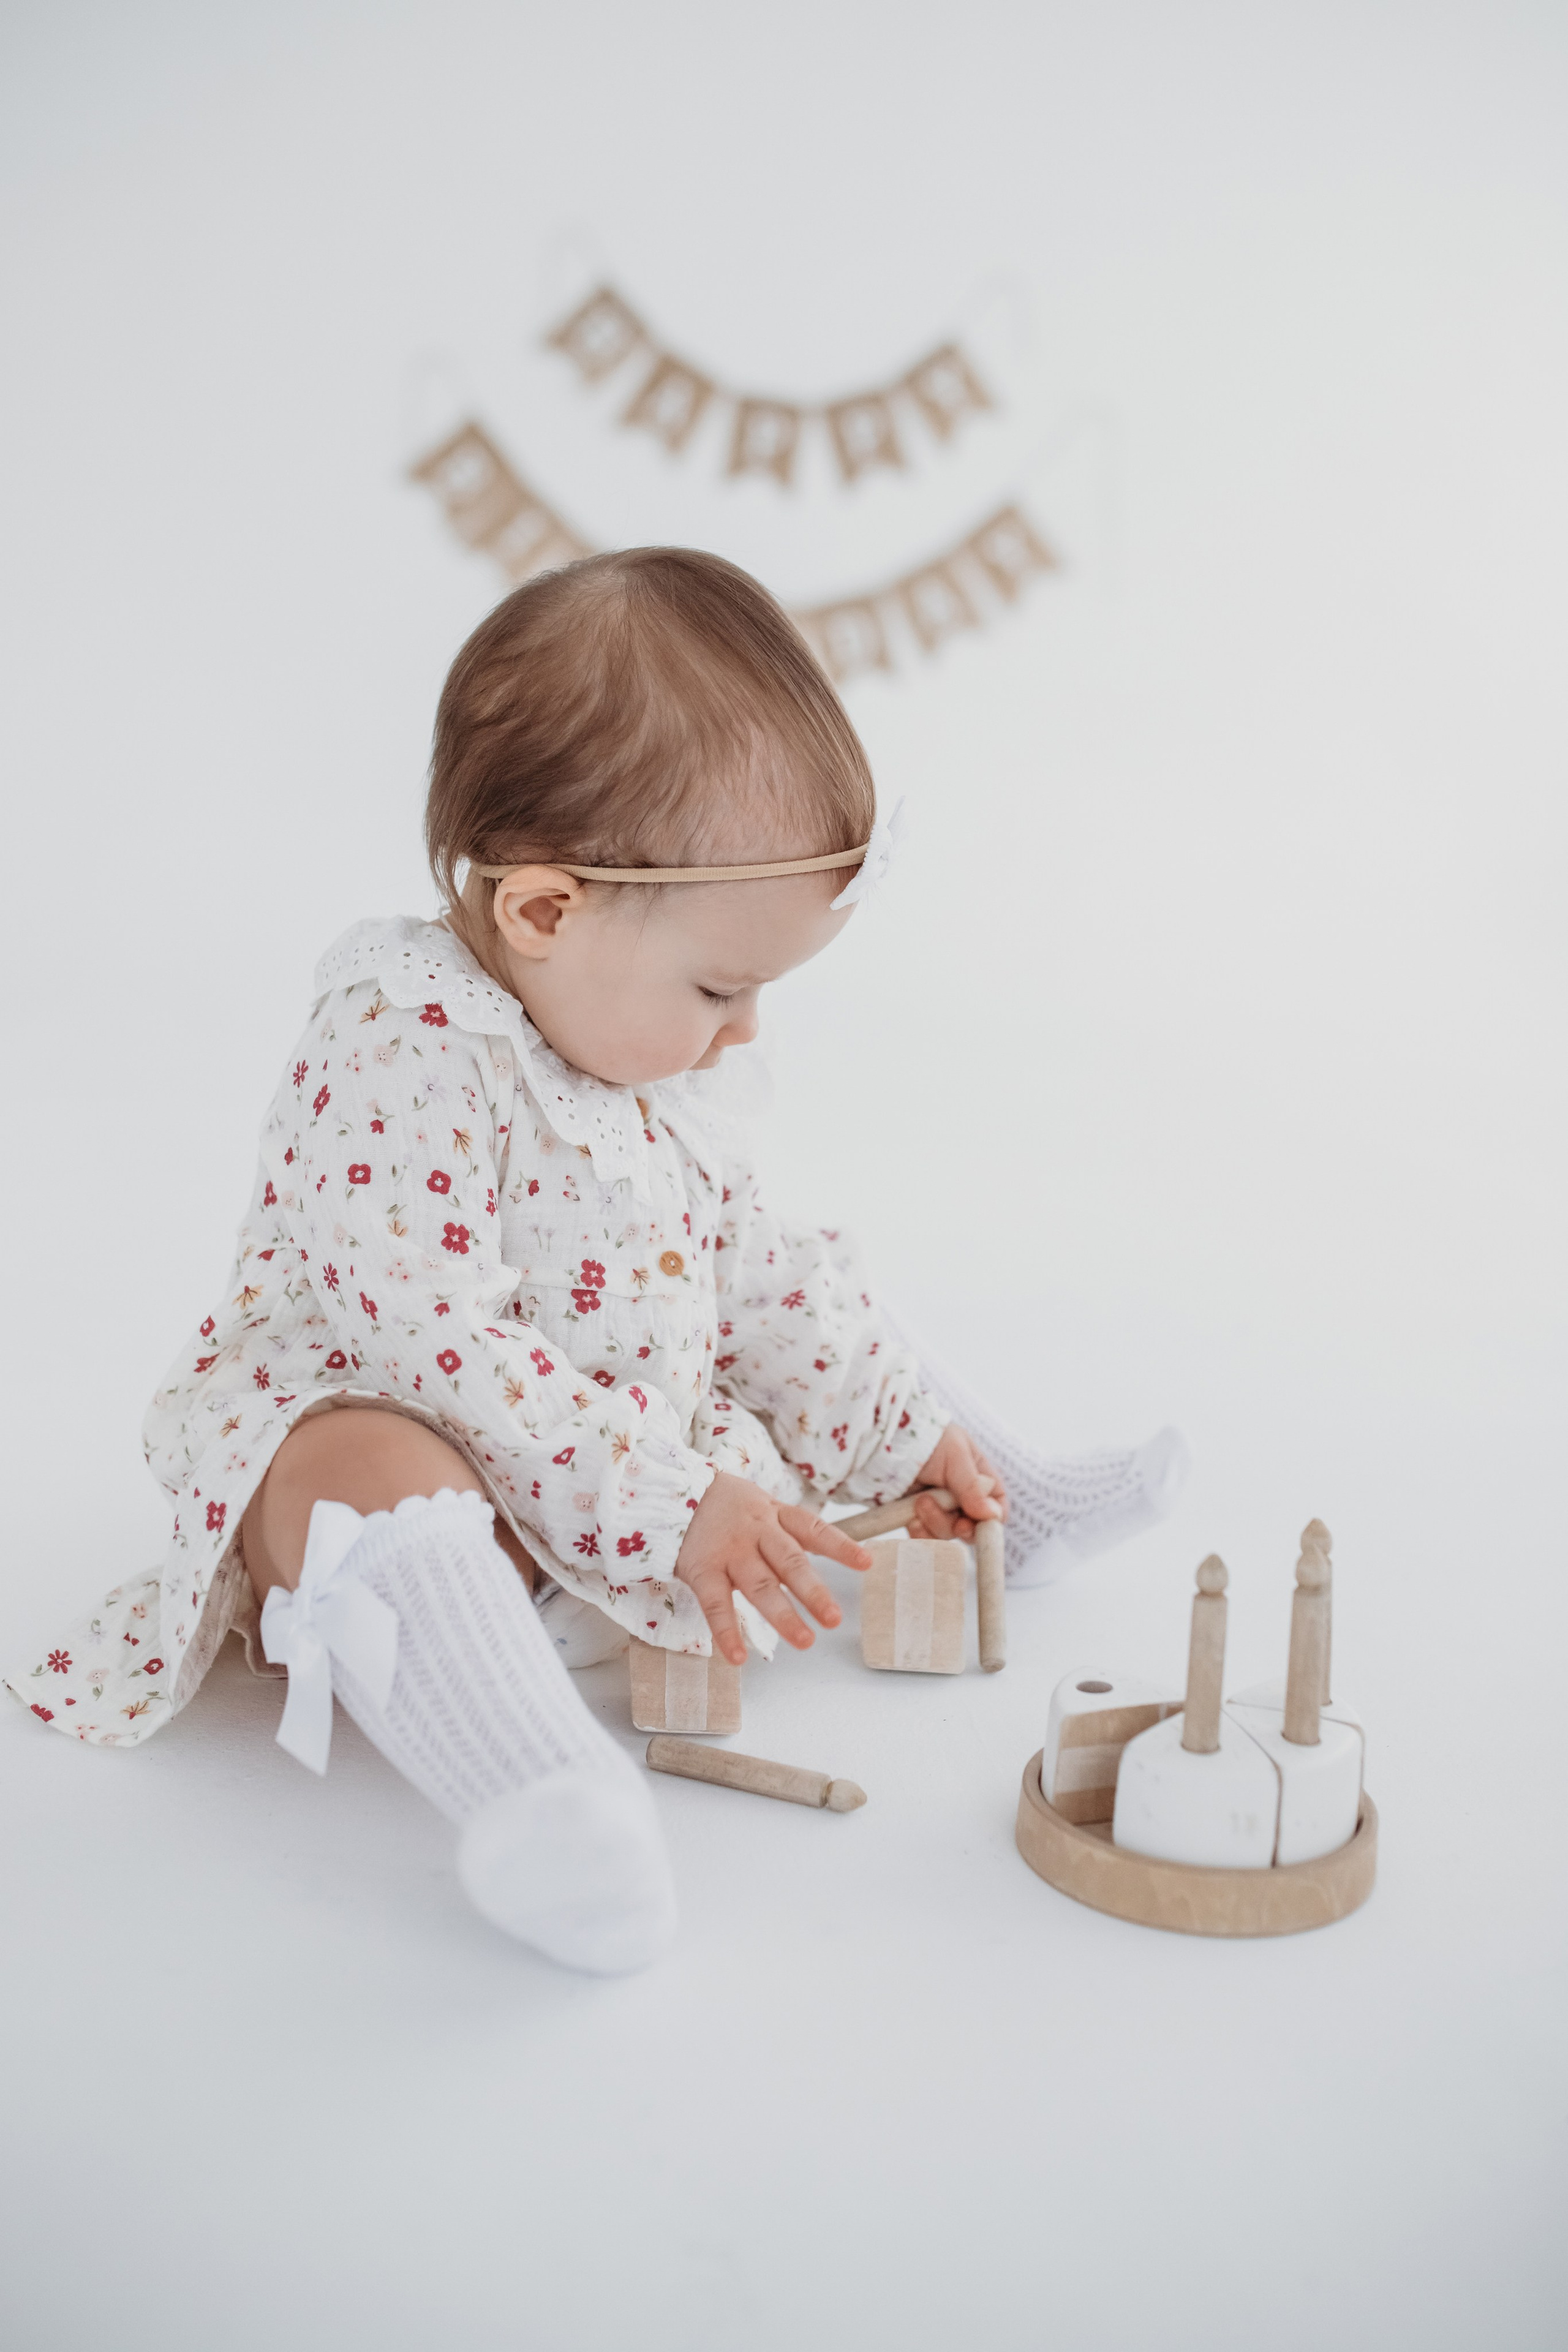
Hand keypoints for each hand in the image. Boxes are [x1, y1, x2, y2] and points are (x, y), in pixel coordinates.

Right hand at [676, 1472, 873, 1665]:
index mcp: (775, 1514)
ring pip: (759, 1585)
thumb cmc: (725, 1507)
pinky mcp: (702, 1569)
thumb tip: (828, 1556)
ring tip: (805, 1641)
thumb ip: (788, 1533)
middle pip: (790, 1562)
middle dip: (813, 1591)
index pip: (813, 1529)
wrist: (671, 1492)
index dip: (840, 1545)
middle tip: (834, 1619)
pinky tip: (738, 1658)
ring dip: (782, 1616)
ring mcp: (729, 1551)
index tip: (866, 1563)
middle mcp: (756, 1531)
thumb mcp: (761, 1507)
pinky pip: (715, 1605)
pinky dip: (727, 1632)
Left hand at [905, 1426, 1004, 1542]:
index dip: (992, 1519)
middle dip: (962, 1526)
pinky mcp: (916, 1516)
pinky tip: (911, 1517)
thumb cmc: (927, 1439)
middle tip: (957, 1523)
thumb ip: (973, 1487)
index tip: (982, 1524)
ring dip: (936, 1522)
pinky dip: (920, 1531)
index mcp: (977, 1476)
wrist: (885, 1440)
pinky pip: (924, 1536)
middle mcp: (960, 1495)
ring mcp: (937, 1507)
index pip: (996, 1504)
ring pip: (947, 1532)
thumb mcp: (956, 1455)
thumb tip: (993, 1516)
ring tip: (920, 1501)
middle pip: (972, 1525)